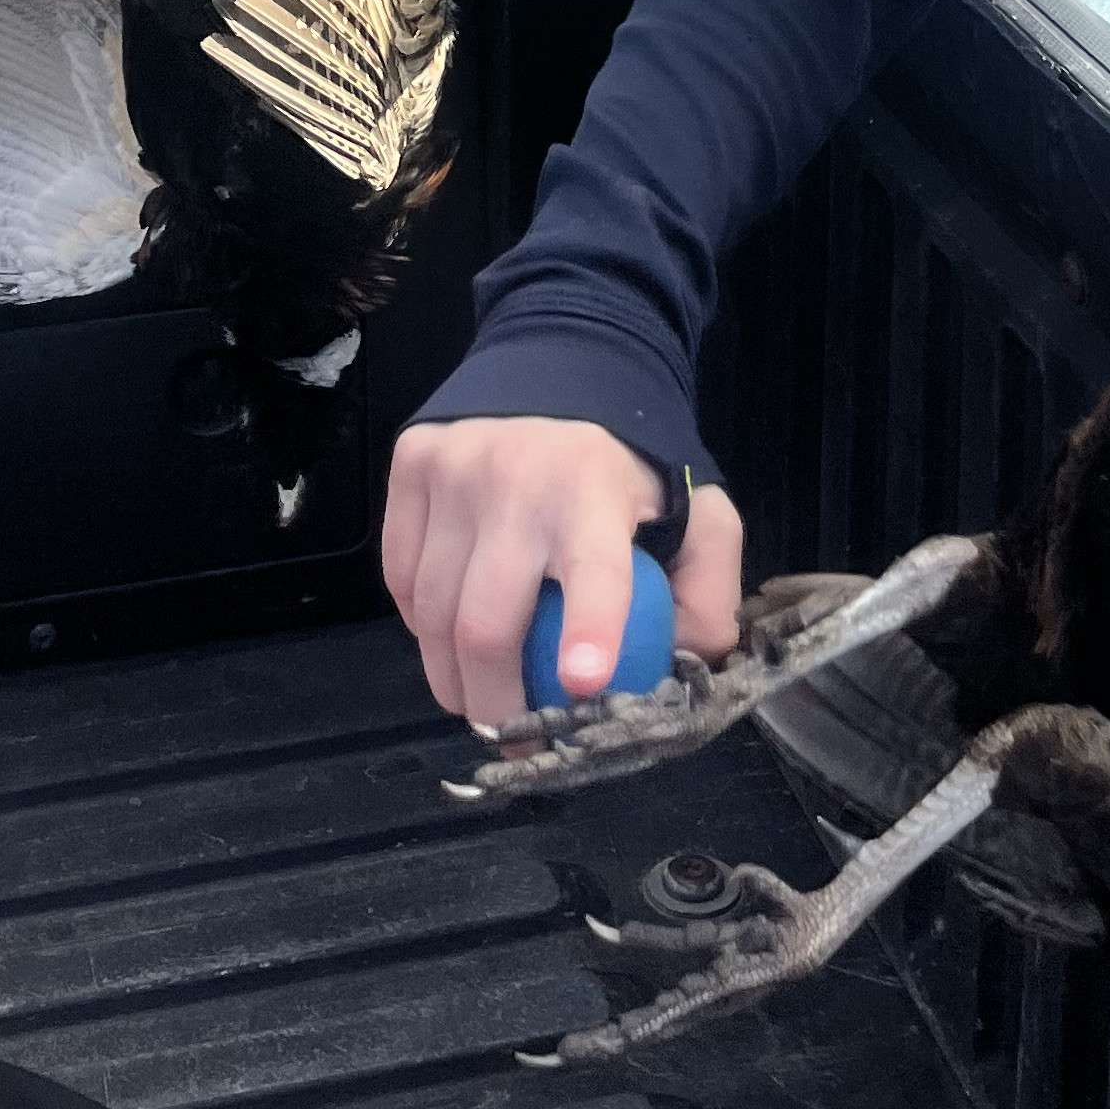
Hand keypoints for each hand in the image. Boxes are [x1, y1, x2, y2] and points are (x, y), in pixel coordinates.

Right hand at [383, 416, 744, 731]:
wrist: (559, 368)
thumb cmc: (628, 471)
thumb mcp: (699, 516)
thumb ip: (708, 593)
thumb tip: (678, 667)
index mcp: (595, 488)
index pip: (592, 567)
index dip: (588, 626)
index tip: (583, 683)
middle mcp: (515, 474)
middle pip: (484, 623)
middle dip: (496, 705)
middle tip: (518, 740)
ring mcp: (453, 467)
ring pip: (431, 614)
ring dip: (454, 678)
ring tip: (482, 698)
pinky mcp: (412, 463)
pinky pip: (401, 579)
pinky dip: (423, 625)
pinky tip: (453, 629)